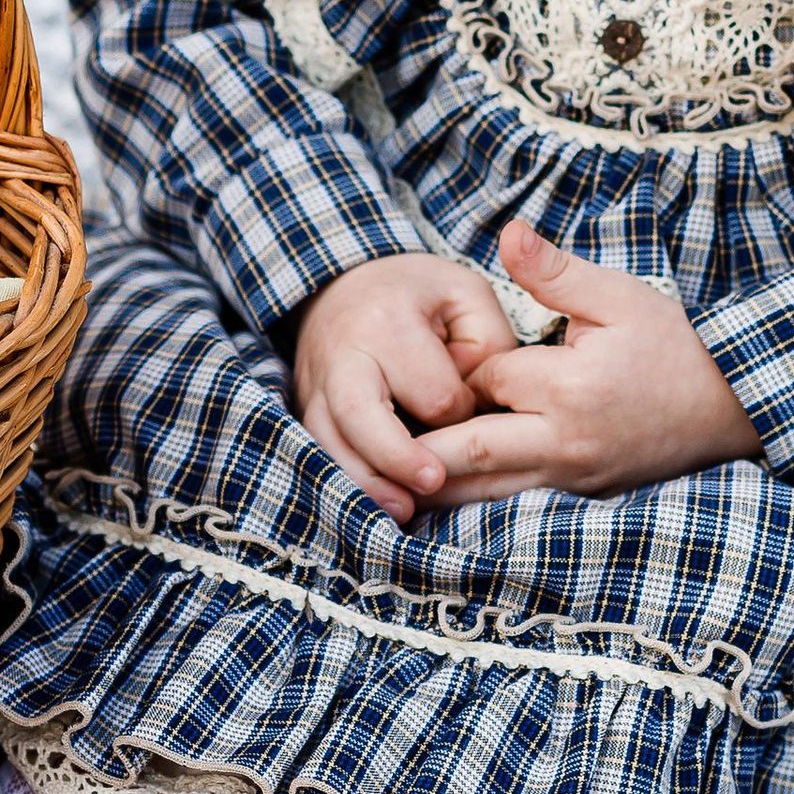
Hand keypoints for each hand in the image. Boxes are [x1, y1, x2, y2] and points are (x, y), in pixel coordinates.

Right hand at [294, 253, 517, 524]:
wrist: (347, 283)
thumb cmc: (419, 295)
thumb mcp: (467, 296)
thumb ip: (488, 348)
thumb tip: (475, 409)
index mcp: (388, 320)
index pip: (432, 391)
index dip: (458, 411)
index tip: (467, 404)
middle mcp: (343, 353)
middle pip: (360, 416)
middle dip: (397, 458)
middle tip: (433, 483)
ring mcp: (315, 383)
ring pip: (328, 442)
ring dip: (365, 483)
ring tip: (402, 510)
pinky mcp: (304, 406)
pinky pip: (316, 450)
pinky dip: (345, 480)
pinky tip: (375, 502)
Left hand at [418, 219, 760, 508]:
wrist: (731, 407)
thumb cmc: (674, 346)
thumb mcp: (620, 296)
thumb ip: (555, 272)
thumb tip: (506, 235)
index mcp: (570, 389)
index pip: (488, 379)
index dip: (467, 367)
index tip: (460, 356)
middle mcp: (564, 443)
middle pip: (466, 452)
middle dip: (415, 449)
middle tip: (367, 444)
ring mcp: (572, 478)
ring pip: (484, 492)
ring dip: (434, 486)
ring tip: (384, 481)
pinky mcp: (580, 497)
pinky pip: (513, 503)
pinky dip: (474, 499)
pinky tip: (440, 496)